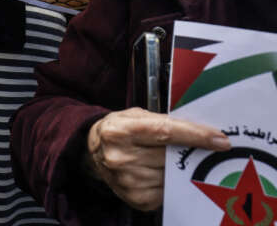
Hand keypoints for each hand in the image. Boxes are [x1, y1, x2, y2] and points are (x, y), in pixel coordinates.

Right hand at [85, 108, 229, 211]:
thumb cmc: (119, 130)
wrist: (93, 152)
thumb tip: (201, 132)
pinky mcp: (137, 198)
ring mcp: (128, 180)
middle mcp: (120, 157)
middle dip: (190, 152)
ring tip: (170, 159)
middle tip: (201, 148)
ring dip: (179, 168)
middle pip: (171, 156)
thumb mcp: (134, 116)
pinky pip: (168, 190)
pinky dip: (171, 181)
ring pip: (173, 174)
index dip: (195, 136)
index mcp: (119, 130)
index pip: (165, 132)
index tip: (221, 140)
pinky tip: (160, 172)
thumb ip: (163, 121)